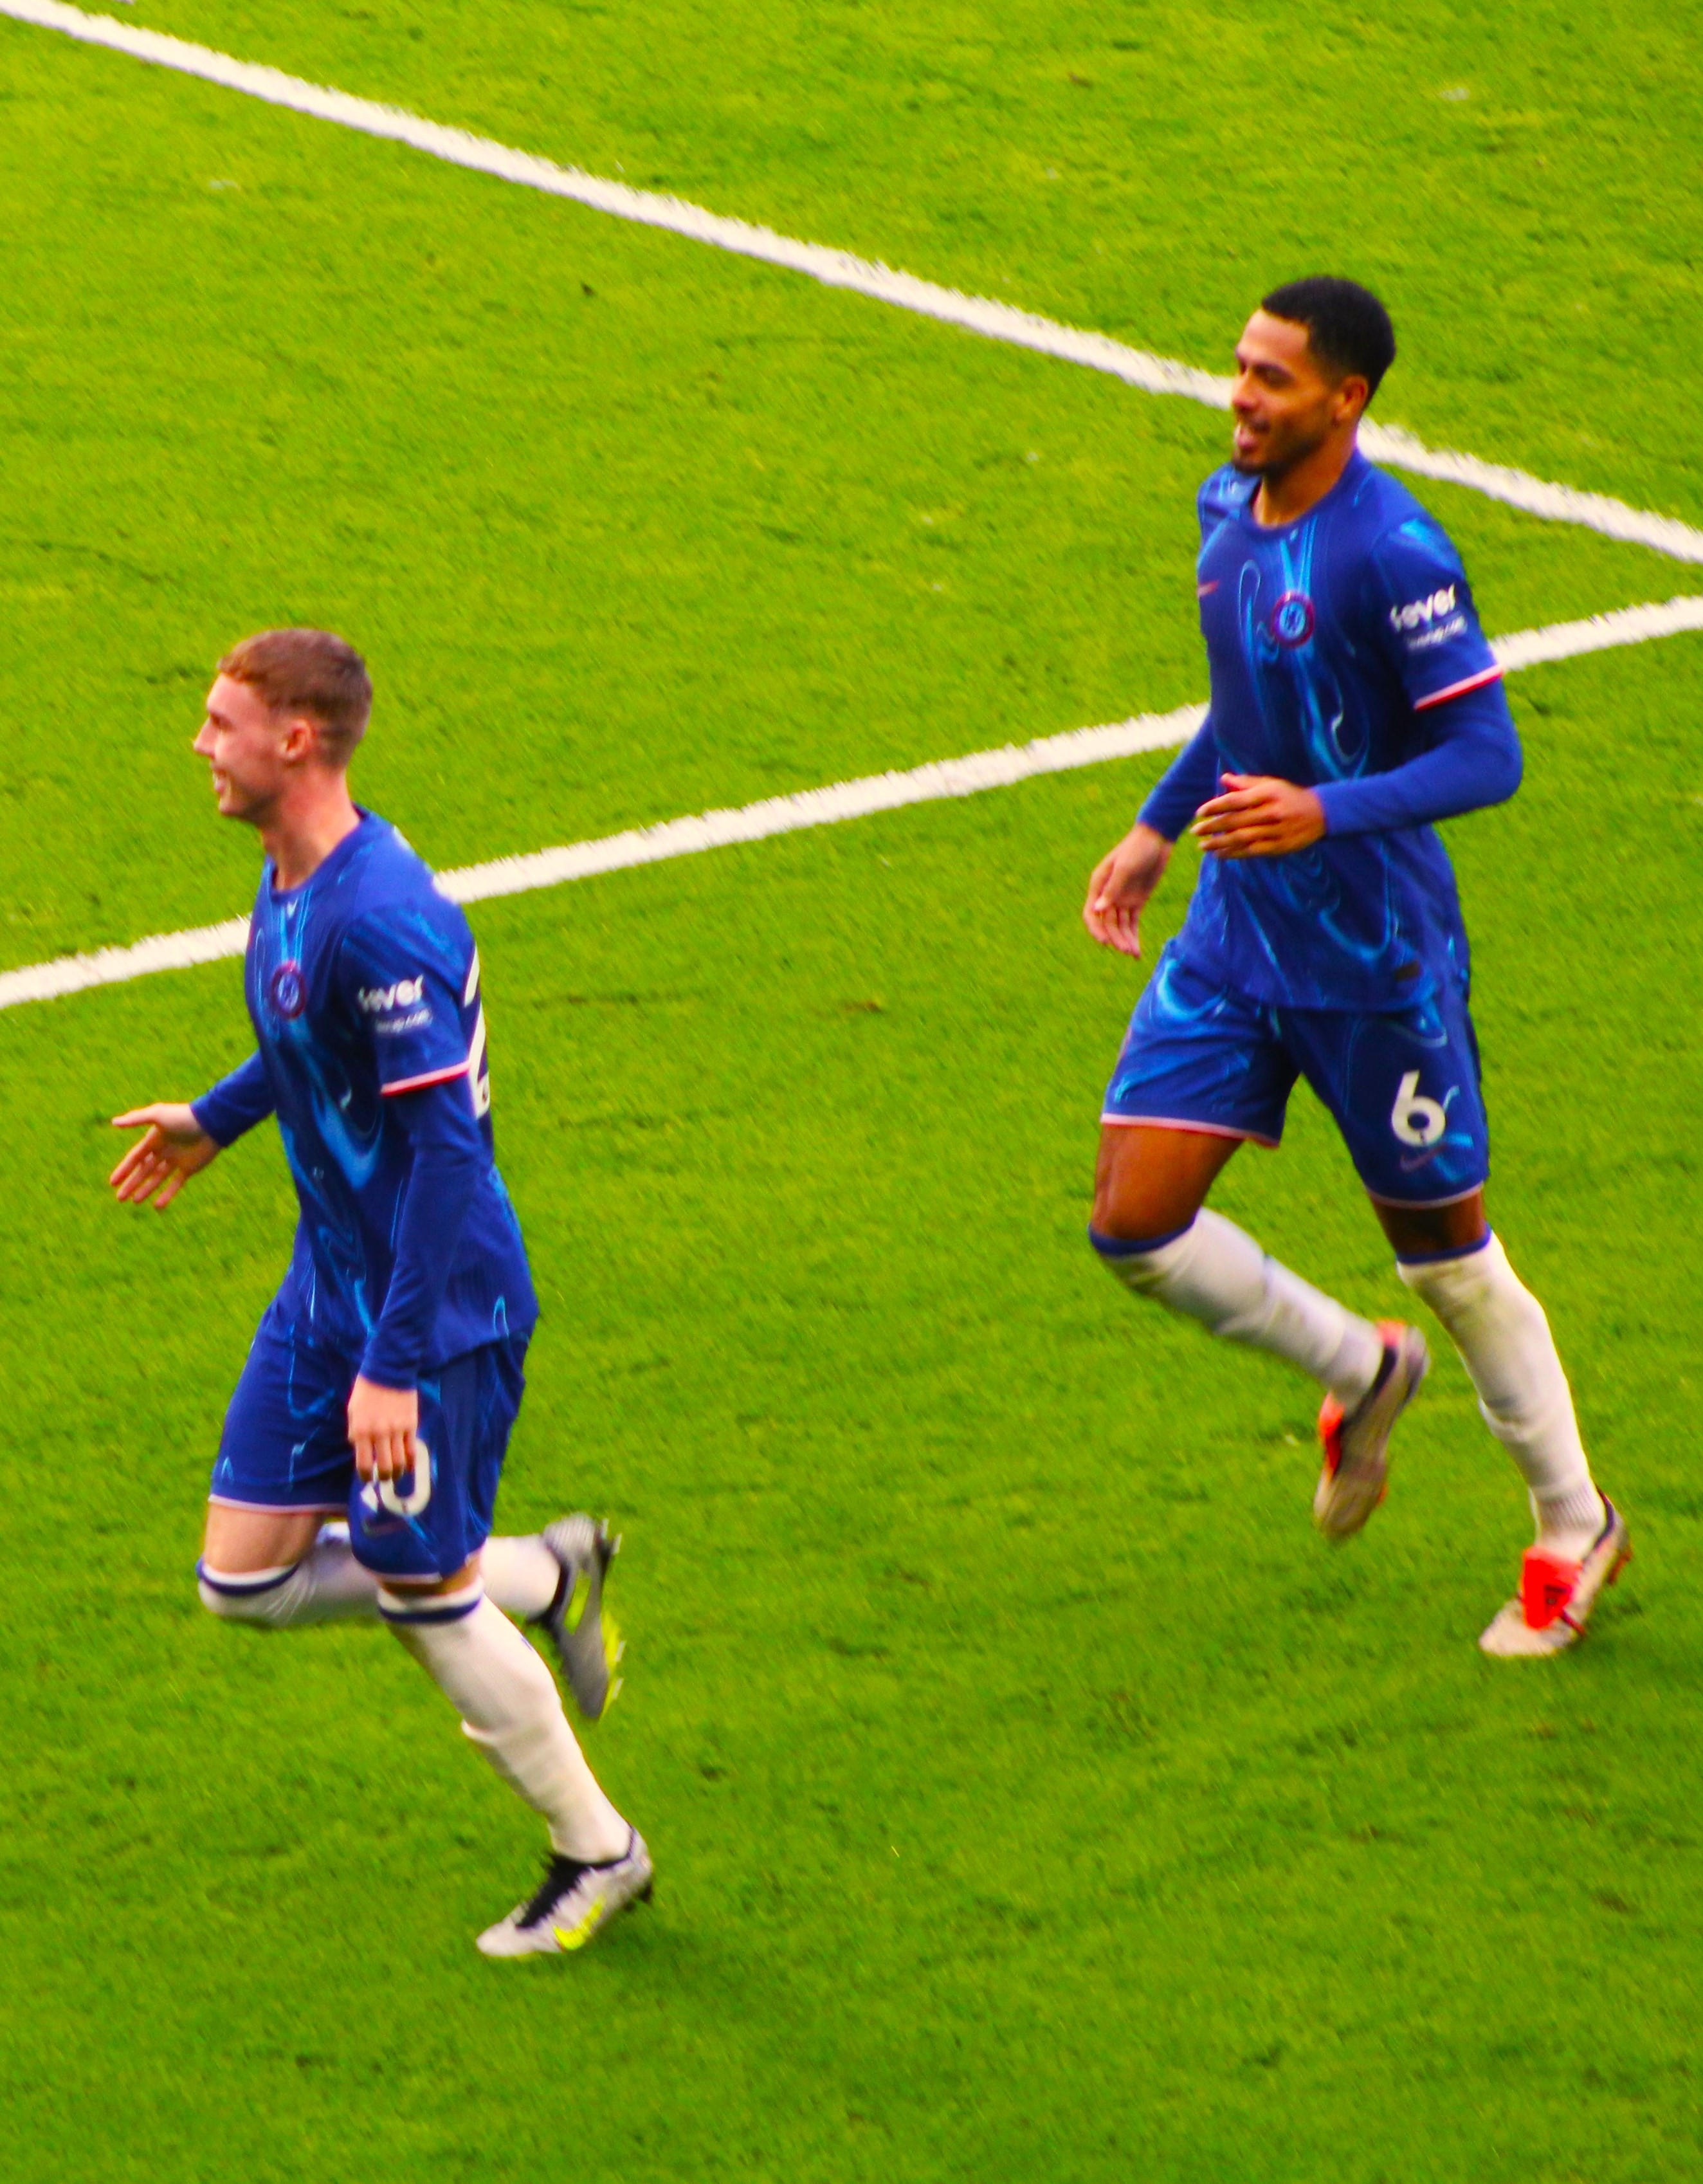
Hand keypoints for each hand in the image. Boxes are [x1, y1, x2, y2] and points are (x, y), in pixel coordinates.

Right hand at [109, 1104, 220, 1209]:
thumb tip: (114, 1122)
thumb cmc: (184, 1117)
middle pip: (144, 1170)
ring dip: (146, 1190)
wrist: (212, 1123)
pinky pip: (176, 1184)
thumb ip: (136, 1119)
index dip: (124, 1170)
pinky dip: (167, 1195)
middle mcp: (164, 1151)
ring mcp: (176, 1160)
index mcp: (154, 1139)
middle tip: (120, 1198)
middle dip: (132, 1183)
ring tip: (134, 1201)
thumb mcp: (158, 1115)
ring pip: (157, 1179)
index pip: (135, 1158)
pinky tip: (157, 1206)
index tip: (112, 1183)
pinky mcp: (189, 1168)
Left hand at [347, 1375, 418, 1483]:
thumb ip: (355, 1431)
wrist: (388, 1370)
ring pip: (400, 1461)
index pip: (364, 1464)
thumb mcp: (352, 1410)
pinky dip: (411, 1461)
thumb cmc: (366, 1389)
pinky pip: (412, 1449)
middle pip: (385, 1467)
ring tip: (396, 1474)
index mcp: (361, 1431)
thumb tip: (359, 1448)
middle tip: (384, 1479)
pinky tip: (409, 1466)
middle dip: (385, 1477)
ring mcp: (397, 1430)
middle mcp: (379, 1434)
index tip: (368, 1478)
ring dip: (398, 1472)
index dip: (366, 1476)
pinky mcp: (411, 1424)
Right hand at [1083, 824, 1172, 956]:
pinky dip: (1133, 936)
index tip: (1105, 941)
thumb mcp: (1125, 868)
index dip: (1096, 929)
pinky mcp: (1136, 902)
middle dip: (1115, 937)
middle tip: (1126, 949)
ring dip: (1124, 940)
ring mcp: (1122, 899)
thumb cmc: (1137, 849)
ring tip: (1133, 953)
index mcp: (1099, 885)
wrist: (1157, 839)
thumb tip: (1097, 909)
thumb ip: (1112, 889)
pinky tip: (1137, 950)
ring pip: (1120, 926)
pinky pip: (1132, 923)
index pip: (1091, 913)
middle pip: (1107, 923)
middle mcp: (1108, 895)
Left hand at [1192, 774, 1325, 858]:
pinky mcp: (1279, 846)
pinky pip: (1251, 851)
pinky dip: (1234, 854)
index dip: (1214, 807)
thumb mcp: (1271, 784)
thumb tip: (1224, 779)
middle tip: (1196, 831)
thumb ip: (1247, 783)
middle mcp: (1271, 812)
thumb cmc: (1290, 795)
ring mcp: (1275, 831)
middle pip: (1235, 821)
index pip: (1235, 801)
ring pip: (1241, 839)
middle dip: (1212, 827)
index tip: (1199, 812)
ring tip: (1203, 846)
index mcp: (1268, 794)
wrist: (1322, 813)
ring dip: (1219, 843)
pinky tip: (1220, 854)